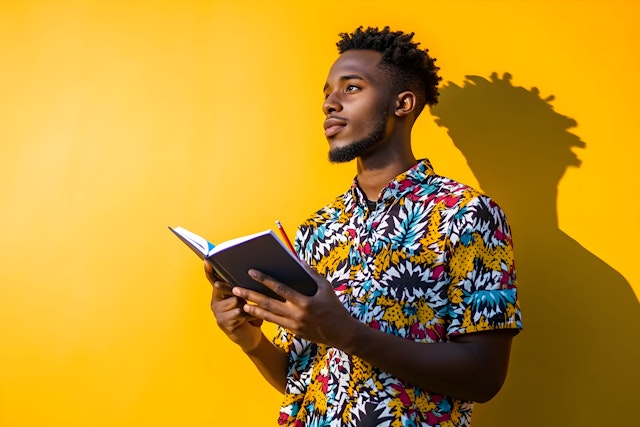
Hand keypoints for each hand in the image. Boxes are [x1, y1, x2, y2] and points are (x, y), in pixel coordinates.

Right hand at [204, 261, 262, 351]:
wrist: (250, 336)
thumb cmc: (248, 314)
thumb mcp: (244, 299)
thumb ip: (241, 288)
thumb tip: (248, 272)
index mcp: (219, 294)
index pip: (212, 280)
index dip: (209, 270)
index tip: (208, 260)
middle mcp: (215, 303)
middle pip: (223, 287)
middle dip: (236, 289)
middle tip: (245, 296)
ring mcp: (218, 313)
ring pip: (235, 300)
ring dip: (247, 304)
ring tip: (251, 311)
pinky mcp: (224, 323)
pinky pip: (239, 313)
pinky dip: (250, 314)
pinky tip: (253, 319)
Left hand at [231, 264, 359, 348]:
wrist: (341, 333)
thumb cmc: (334, 307)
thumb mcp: (325, 288)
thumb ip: (311, 274)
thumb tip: (299, 261)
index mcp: (304, 301)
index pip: (279, 288)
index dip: (264, 279)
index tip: (251, 272)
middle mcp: (296, 314)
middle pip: (267, 303)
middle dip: (250, 295)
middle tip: (235, 289)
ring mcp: (293, 325)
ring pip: (268, 316)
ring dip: (252, 309)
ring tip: (240, 302)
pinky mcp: (293, 331)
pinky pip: (275, 323)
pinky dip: (263, 317)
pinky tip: (254, 312)